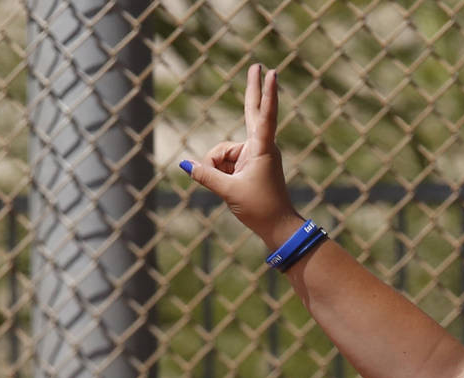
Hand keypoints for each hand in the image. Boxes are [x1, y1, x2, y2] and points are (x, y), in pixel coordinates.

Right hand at [184, 65, 300, 247]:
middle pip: (251, 112)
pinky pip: (225, 162)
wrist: (277, 226)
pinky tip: (228, 187)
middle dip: (253, 89)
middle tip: (258, 65)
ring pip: (223, 152)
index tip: (270, 73)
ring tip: (230, 187)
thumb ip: (206, 175)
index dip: (266, 92)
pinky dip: (220, 173)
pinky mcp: (249, 164)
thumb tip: (186, 165)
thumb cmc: (260, 208)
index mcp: (262, 148)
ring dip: (217, 168)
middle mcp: (260, 147)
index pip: (264, 114)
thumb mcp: (229, 192)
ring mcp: (255, 154)